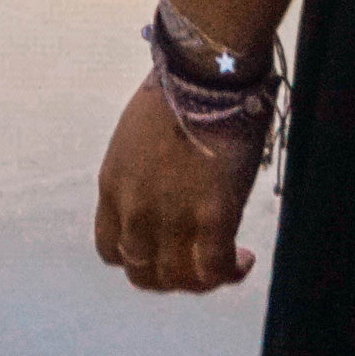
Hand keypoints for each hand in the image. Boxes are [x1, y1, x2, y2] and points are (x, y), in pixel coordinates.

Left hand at [94, 79, 257, 293]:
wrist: (207, 75)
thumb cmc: (179, 90)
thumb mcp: (137, 137)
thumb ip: (144, 174)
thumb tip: (169, 187)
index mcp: (112, 186)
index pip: (110, 248)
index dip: (136, 257)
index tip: (160, 248)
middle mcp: (134, 209)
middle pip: (142, 272)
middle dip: (169, 277)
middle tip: (195, 266)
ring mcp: (171, 217)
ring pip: (177, 278)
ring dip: (199, 281)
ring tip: (225, 267)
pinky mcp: (211, 217)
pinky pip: (214, 268)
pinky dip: (229, 272)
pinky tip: (244, 260)